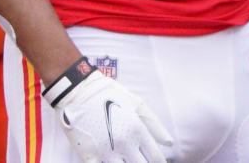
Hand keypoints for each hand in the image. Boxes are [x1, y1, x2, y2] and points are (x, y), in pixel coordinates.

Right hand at [48, 70, 172, 162]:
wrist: (79, 93)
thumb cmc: (111, 96)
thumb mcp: (138, 104)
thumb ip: (155, 126)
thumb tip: (169, 143)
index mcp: (138, 131)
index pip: (155, 157)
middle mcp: (124, 144)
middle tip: (142, 160)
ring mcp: (105, 152)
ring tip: (127, 160)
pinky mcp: (88, 156)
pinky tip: (110, 161)